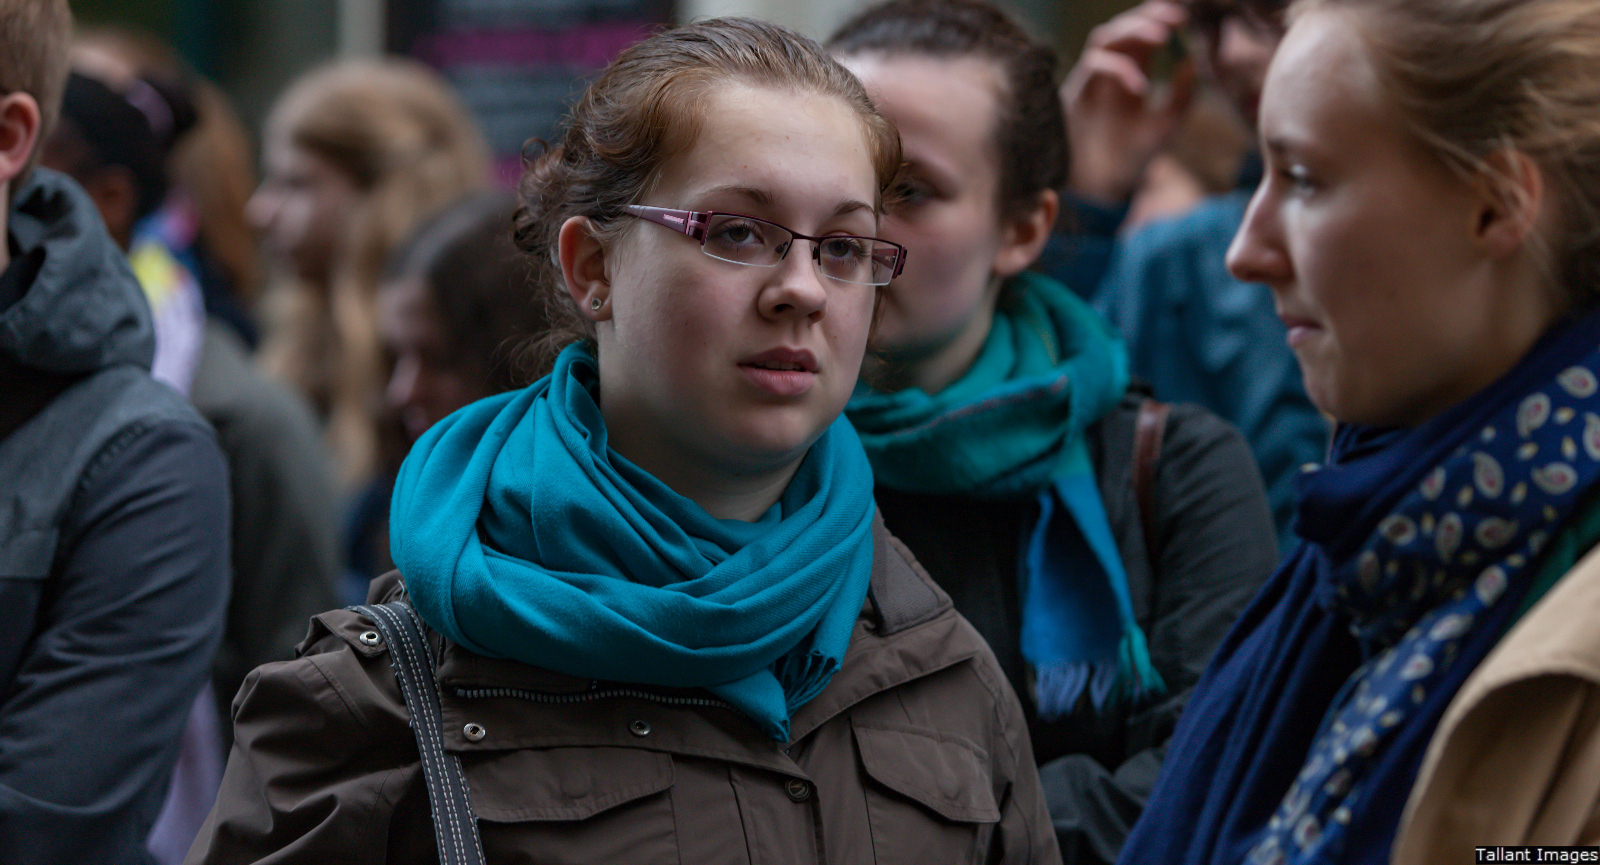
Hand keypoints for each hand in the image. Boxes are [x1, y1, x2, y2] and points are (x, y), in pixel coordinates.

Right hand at [1061, 0, 1198, 204]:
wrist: (1100, 189)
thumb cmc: (1129, 159)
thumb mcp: (1164, 126)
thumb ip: (1180, 96)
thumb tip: (1193, 61)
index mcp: (1129, 76)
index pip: (1141, 35)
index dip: (1159, 19)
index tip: (1185, 19)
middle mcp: (1107, 74)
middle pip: (1122, 28)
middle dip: (1146, 17)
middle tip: (1175, 18)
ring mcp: (1090, 81)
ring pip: (1105, 39)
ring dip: (1133, 32)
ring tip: (1162, 37)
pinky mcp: (1076, 93)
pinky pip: (1094, 66)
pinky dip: (1120, 69)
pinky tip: (1140, 87)